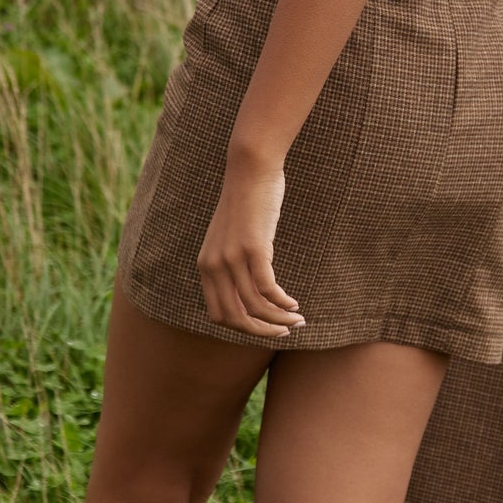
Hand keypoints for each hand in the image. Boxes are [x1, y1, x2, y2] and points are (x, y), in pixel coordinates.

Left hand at [197, 150, 306, 338]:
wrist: (250, 170)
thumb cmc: (246, 203)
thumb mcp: (231, 238)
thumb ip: (232, 264)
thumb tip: (248, 294)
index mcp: (205, 266)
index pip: (219, 314)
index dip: (243, 327)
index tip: (265, 327)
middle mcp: (214, 266)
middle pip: (235, 317)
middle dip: (262, 331)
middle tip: (284, 332)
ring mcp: (232, 258)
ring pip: (254, 307)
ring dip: (278, 320)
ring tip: (297, 319)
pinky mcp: (253, 249)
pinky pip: (267, 289)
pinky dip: (282, 302)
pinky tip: (294, 303)